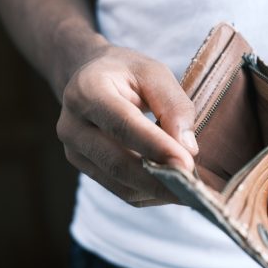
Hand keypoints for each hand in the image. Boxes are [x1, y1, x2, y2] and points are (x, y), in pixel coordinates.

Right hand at [56, 43, 198, 206]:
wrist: (91, 78)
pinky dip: (150, 194)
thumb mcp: (154, 73)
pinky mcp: (85, 168)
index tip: (187, 165)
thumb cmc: (127, 73)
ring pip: (120, 184)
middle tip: (194, 188)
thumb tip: (188, 149)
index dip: (156, 147)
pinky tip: (172, 187)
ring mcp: (74, 151)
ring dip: (158, 191)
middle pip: (117, 163)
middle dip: (159, 180)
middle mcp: (73, 124)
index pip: (123, 125)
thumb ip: (173, 106)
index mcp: (88, 90)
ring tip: (190, 190)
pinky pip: (121, 191)